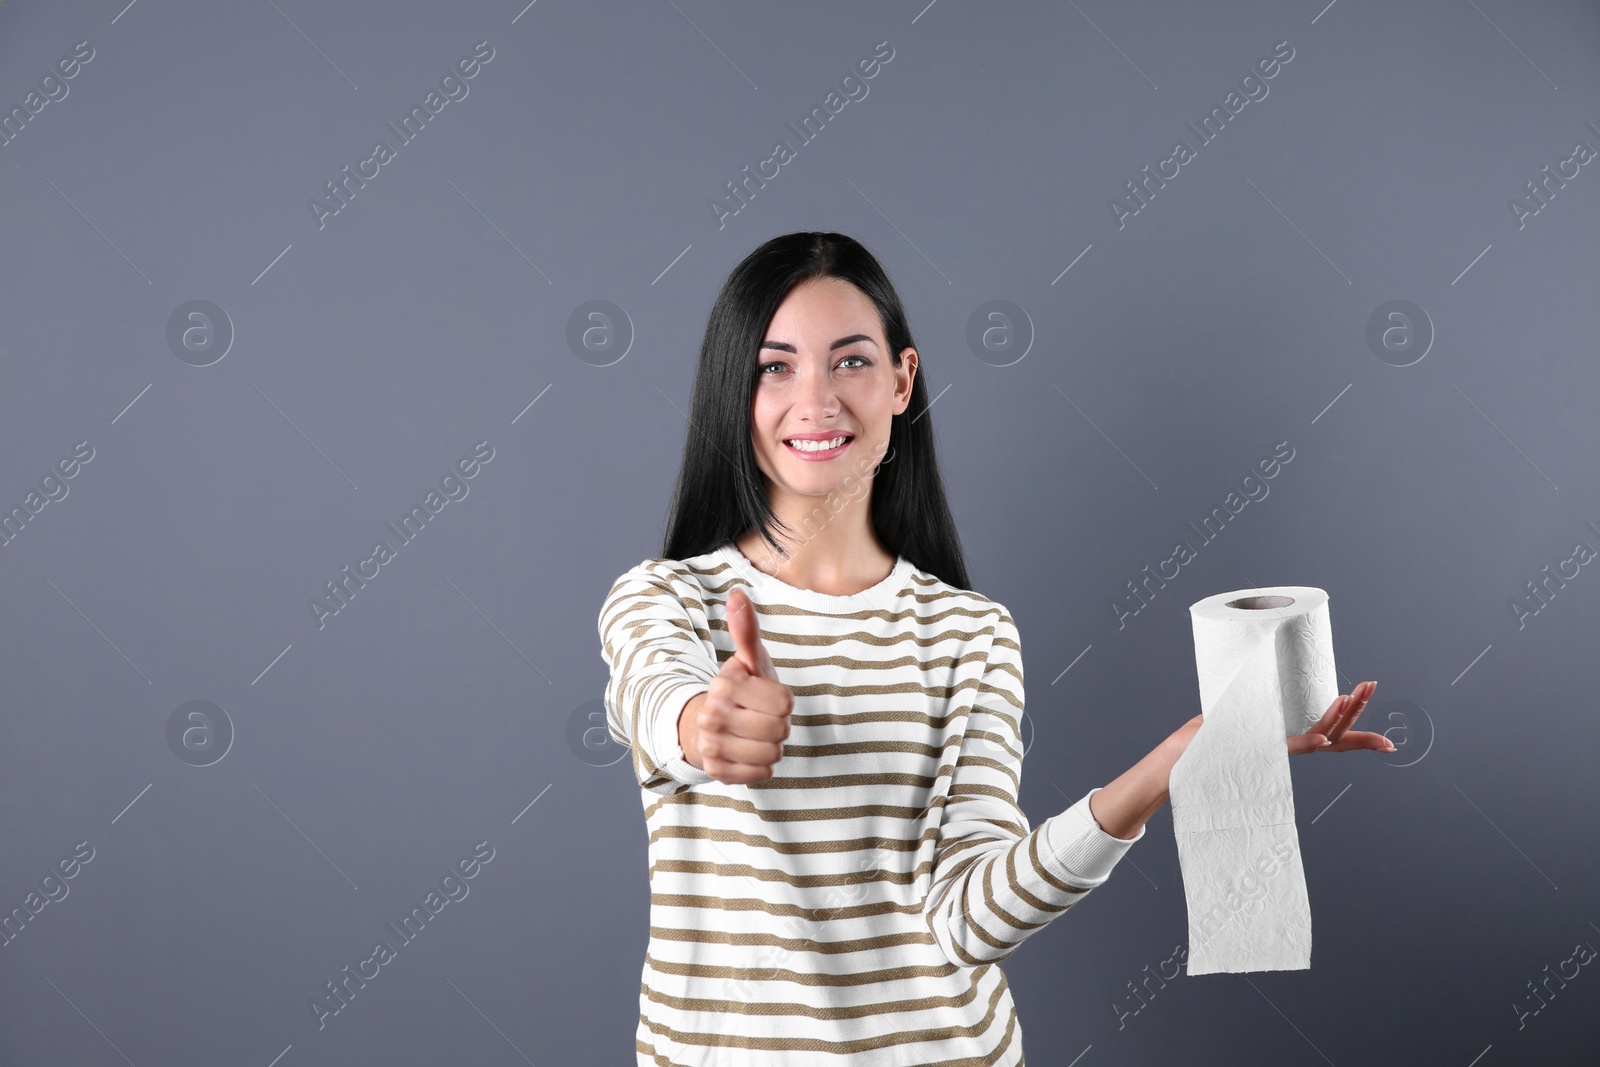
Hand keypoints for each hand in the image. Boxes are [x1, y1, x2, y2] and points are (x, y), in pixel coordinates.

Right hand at [680, 585, 792, 784]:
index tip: (766, 696)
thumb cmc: (740, 689)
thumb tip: (738, 594)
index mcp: (724, 685)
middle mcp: (713, 716)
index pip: (785, 703)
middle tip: (761, 716)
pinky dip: (762, 765)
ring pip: (772, 754)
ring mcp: (712, 746)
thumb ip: (747, 630)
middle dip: (779, 724)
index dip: (783, 701)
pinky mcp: (716, 771)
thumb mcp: (748, 660)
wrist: (707, 724)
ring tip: (755, 733)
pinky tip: (748, 751)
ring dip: (771, 745)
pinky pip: (762, 774)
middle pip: (780, 730)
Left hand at [1167, 679, 1394, 755]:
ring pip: (1318, 736)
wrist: (1179, 758)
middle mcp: (1285, 748)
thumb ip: (1252, 695)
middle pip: (1333, 731)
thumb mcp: (1235, 709)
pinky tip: (1325, 741)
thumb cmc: (1203, 736)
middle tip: (1371, 685)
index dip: (1360, 737)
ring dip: (1338, 717)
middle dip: (1356, 710)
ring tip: (1351, 695)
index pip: (1331, 737)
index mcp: (1285, 739)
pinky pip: (1288, 749)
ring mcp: (1274, 751)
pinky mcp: (1256, 751)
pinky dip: (1307, 745)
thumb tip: (1259, 663)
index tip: (1389, 743)